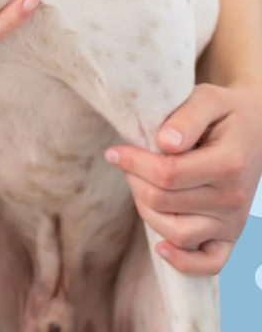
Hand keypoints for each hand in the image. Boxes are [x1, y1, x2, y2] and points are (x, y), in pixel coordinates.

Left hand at [104, 82, 261, 274]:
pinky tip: (161, 246)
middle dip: (135, 180)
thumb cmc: (224, 111)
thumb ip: (187, 117)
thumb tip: (164, 143)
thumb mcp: (208, 99)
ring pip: (177, 233)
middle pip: (164, 202)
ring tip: (139, 184)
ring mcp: (233, 222)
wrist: (255, 127)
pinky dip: (184, 262)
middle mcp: (233, 198)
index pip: (167, 174)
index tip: (114, 152)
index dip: (133, 163)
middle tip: (127, 161)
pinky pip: (209, 263)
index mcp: (228, 164)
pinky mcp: (230, 236)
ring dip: (146, 209)